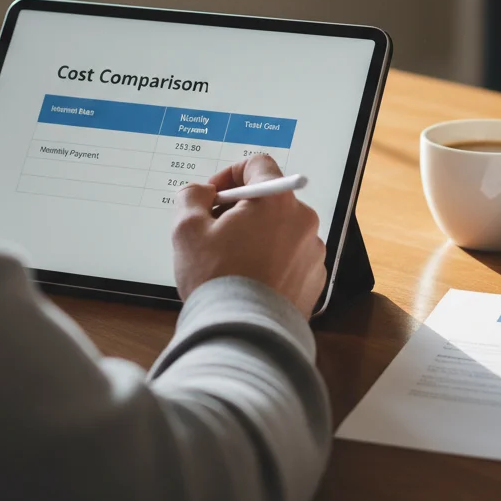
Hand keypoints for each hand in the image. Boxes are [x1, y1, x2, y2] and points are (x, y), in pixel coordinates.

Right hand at [172, 154, 326, 319]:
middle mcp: (303, 221)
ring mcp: (312, 252)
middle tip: (213, 233)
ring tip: (229, 262)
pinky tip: (247, 280)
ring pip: (278, 229)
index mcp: (276, 201)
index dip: (228, 175)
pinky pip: (289, 257)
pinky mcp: (313, 279)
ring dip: (255, 236)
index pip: (257, 164)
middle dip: (239, 211)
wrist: (245, 335)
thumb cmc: (218, 280)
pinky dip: (269, 261)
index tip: (213, 197)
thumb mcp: (187, 229)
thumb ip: (191, 196)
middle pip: (268, 200)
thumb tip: (202, 193)